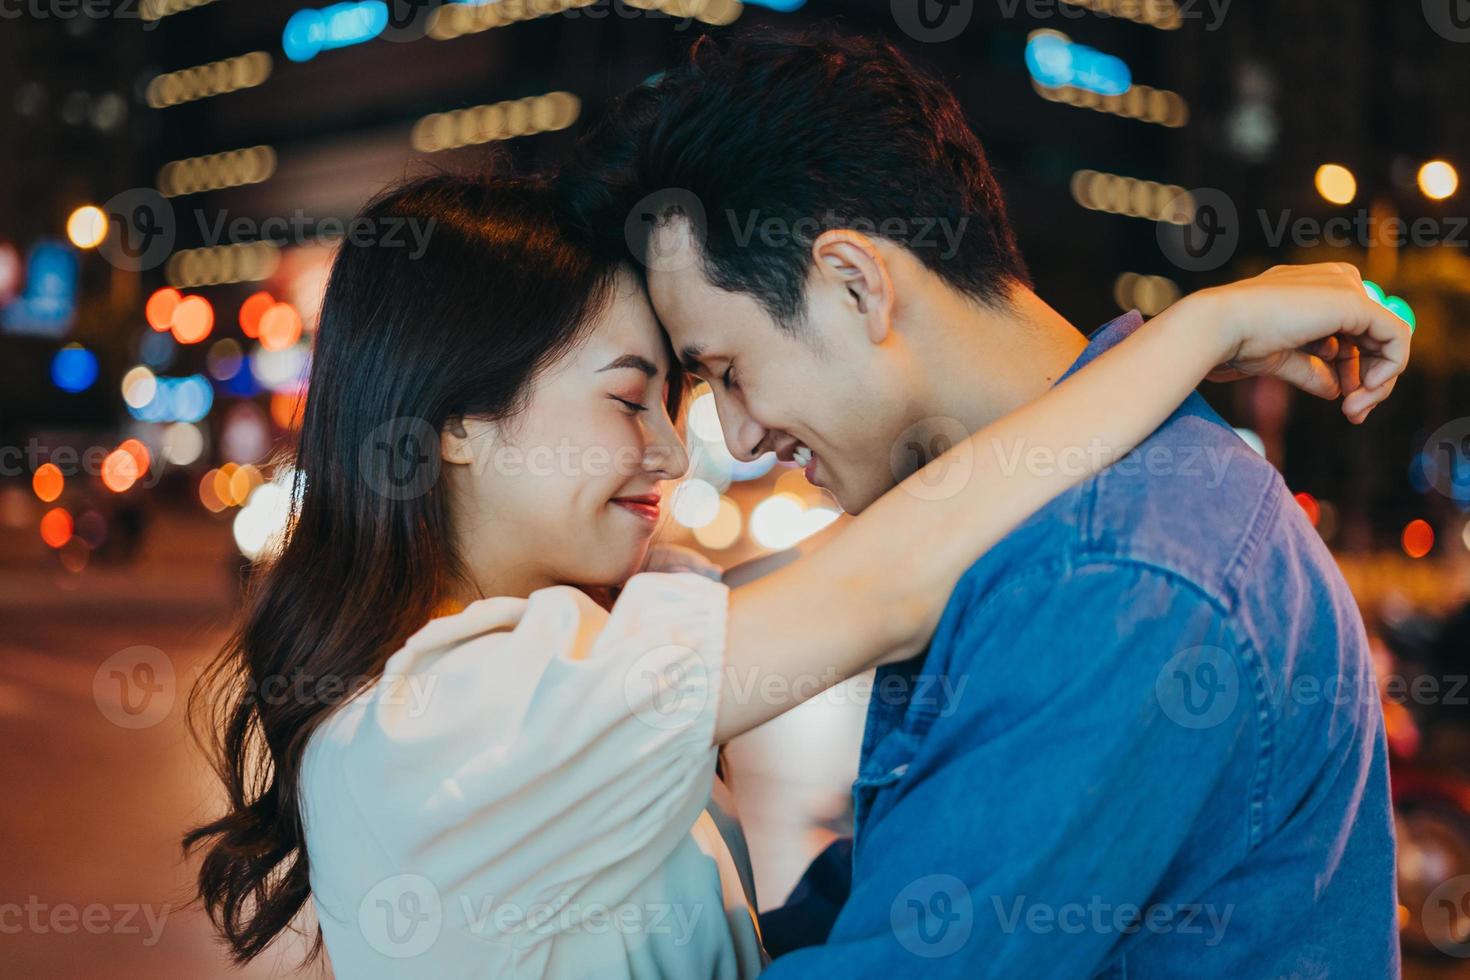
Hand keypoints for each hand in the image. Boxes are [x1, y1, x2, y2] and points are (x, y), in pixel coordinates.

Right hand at [1185, 263, 1411, 423]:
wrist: (1219, 325)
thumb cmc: (1237, 338)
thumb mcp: (1282, 358)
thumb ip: (1313, 371)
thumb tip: (1336, 391)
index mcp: (1315, 288)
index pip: (1353, 331)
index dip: (1353, 370)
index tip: (1344, 403)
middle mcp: (1335, 281)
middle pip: (1373, 335)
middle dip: (1368, 379)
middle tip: (1354, 412)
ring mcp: (1346, 288)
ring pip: (1388, 339)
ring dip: (1378, 382)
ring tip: (1354, 409)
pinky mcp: (1356, 302)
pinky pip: (1396, 338)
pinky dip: (1389, 369)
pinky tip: (1364, 391)